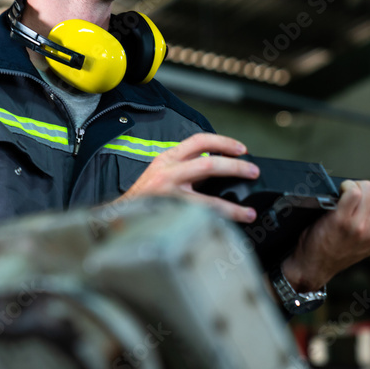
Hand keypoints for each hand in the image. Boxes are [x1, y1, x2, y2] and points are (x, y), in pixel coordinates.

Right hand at [118, 132, 259, 222]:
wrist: (117, 217)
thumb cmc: (143, 197)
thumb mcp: (161, 172)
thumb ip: (186, 168)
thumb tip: (217, 170)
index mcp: (167, 159)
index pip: (199, 141)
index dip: (223, 142)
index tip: (241, 149)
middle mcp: (167, 173)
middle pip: (208, 164)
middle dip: (235, 167)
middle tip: (252, 172)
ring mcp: (168, 196)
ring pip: (207, 198)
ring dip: (232, 206)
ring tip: (247, 212)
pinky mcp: (169, 217)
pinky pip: (199, 220)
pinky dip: (217, 224)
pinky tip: (229, 227)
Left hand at [281, 180, 369, 290]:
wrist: (315, 266)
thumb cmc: (337, 249)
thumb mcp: (368, 241)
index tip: (361, 200)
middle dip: (363, 188)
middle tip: (349, 197)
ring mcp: (361, 226)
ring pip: (366, 187)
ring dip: (352, 186)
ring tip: (342, 196)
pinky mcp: (342, 220)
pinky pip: (352, 190)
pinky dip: (344, 187)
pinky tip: (337, 195)